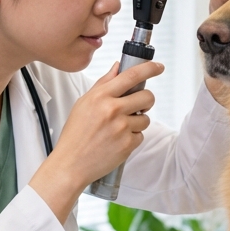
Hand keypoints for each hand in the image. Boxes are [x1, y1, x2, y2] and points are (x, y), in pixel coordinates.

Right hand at [29, 60, 162, 222]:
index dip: (149, 69)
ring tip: (119, 128)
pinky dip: (132, 138)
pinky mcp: (127, 144)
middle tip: (139, 106)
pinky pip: (140, 135)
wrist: (71, 164)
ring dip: (138, 122)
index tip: (158, 67)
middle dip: (147, 100)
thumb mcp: (84, 103)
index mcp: (100, 96)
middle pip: (147, 96)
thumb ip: (103, 84)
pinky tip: (117, 141)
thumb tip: (118, 67)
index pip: (131, 76)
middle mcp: (112, 110)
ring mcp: (121, 128)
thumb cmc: (75, 134)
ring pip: (146, 118)